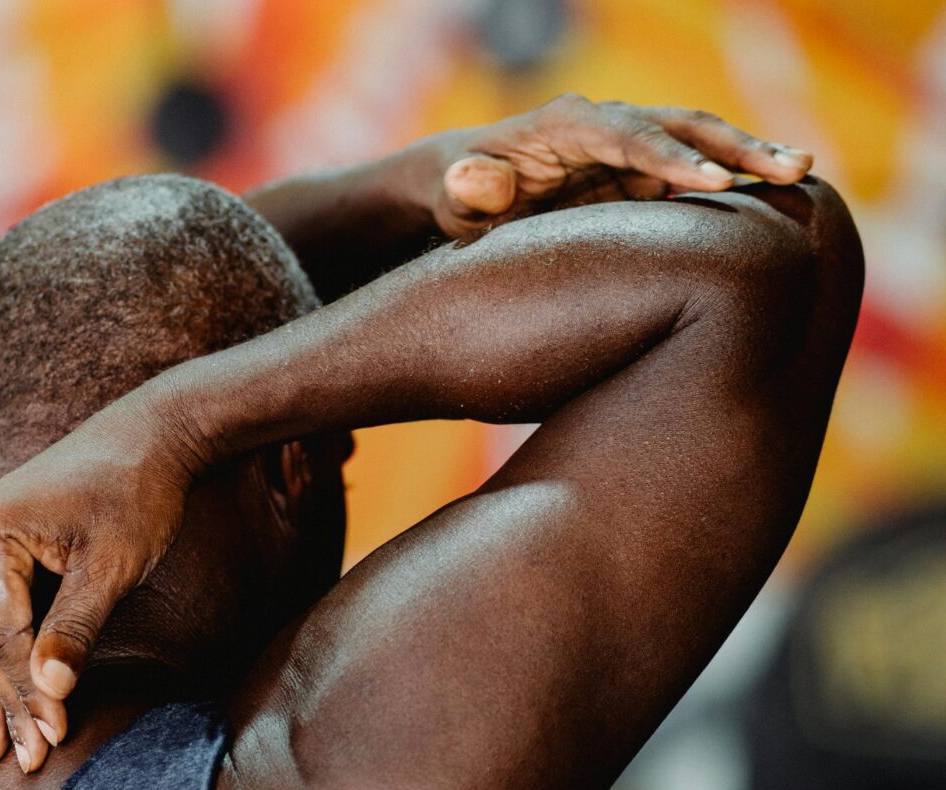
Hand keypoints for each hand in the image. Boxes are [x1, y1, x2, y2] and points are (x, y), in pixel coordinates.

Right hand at [0, 396, 195, 771]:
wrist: (154, 435)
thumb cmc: (136, 492)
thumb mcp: (111, 565)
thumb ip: (76, 627)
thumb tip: (49, 687)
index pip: (4, 633)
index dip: (28, 689)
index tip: (51, 736)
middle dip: (10, 701)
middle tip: (23, 762)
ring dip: (5, 689)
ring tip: (2, 750)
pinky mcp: (6, 548)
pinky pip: (4, 614)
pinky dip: (13, 657)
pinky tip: (7, 701)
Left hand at [399, 93, 813, 238]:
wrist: (465, 183)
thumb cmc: (458, 189)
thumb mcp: (453, 192)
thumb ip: (467, 187)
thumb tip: (483, 179)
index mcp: (567, 125)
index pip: (627, 134)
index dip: (669, 157)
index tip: (713, 184)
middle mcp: (607, 125)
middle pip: (679, 127)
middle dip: (735, 147)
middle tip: (793, 167)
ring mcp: (629, 147)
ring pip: (698, 143)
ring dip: (750, 157)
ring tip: (803, 172)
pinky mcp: (640, 173)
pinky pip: (695, 170)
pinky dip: (736, 179)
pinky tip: (782, 196)